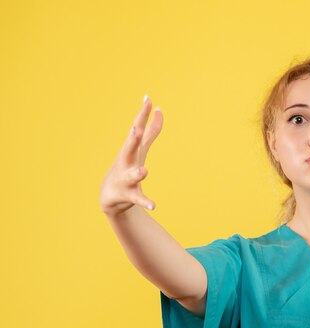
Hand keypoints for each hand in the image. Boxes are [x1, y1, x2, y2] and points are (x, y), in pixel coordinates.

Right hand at [100, 95, 163, 215]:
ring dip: (138, 173)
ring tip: (144, 171)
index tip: (148, 100)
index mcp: (131, 149)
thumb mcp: (139, 148)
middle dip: (133, 139)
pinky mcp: (129, 195)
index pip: (137, 129)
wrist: (110, 196)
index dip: (142, 115)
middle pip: (130, 148)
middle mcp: (127, 162)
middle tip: (136, 129)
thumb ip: (151, 130)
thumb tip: (159, 110)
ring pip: (133, 175)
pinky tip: (153, 205)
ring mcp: (127, 179)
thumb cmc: (126, 167)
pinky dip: (146, 202)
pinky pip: (139, 199)